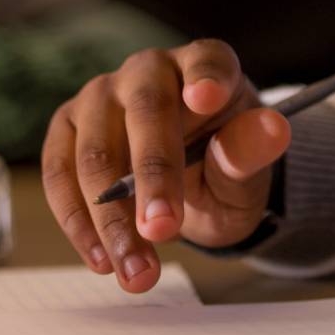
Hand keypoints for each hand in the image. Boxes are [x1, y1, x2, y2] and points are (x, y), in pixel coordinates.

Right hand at [41, 39, 291, 292]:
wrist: (189, 180)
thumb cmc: (223, 165)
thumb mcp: (248, 170)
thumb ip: (250, 152)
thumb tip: (273, 130)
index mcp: (204, 65)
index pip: (208, 61)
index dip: (206, 78)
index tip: (206, 99)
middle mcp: (148, 70)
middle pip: (144, 111)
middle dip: (152, 176)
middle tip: (162, 230)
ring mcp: (101, 96)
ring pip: (94, 152)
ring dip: (111, 219)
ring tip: (136, 272)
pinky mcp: (68, 128)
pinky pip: (60, 172)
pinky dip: (77, 221)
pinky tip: (101, 259)